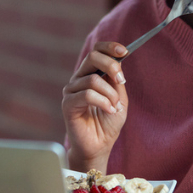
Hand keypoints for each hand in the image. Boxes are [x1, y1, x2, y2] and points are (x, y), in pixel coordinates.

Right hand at [62, 42, 128, 169]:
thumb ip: (117, 81)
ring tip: (114, 107)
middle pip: (92, 57)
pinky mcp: (67, 104)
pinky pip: (87, 95)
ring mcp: (71, 90)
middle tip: (122, 81)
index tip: (125, 51)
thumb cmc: (108, 122)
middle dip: (111, 66)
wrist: (100, 145)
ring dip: (110, 94)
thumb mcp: (120, 98)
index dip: (110, 47)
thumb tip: (118, 62)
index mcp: (91, 74)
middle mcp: (79, 79)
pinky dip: (103, 102)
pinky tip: (109, 110)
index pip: (96, 51)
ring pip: (93, 79)